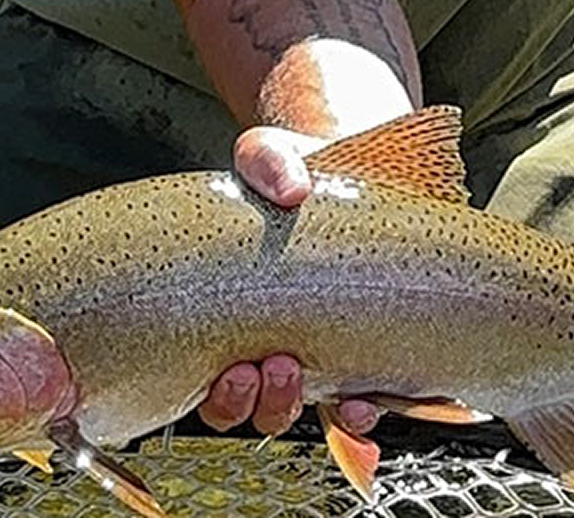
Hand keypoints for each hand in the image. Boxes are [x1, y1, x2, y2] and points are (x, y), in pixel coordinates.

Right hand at [196, 126, 381, 439]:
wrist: (350, 171)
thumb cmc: (295, 174)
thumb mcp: (273, 155)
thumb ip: (269, 160)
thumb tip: (290, 188)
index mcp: (231, 311)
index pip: (211, 380)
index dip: (223, 394)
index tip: (234, 369)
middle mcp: (268, 341)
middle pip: (251, 406)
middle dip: (255, 400)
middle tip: (271, 365)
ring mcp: (316, 350)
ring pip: (293, 409)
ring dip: (291, 404)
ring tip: (300, 370)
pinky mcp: (361, 351)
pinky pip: (353, 404)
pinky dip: (354, 417)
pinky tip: (362, 402)